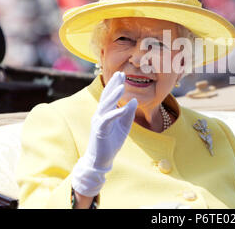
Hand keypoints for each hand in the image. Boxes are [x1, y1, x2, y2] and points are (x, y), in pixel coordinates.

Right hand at [72, 71, 137, 196]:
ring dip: (113, 95)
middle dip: (113, 85)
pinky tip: (122, 107)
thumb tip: (134, 100)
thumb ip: (128, 114)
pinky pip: (107, 119)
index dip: (115, 85)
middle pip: (106, 96)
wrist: (102, 160)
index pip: (110, 96)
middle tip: (120, 73)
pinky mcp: (100, 131)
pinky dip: (115, 113)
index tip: (122, 74)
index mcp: (106, 112)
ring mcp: (99, 122)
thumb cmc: (112, 142)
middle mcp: (100, 114)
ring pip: (106, 105)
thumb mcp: (124, 126)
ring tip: (121, 86)